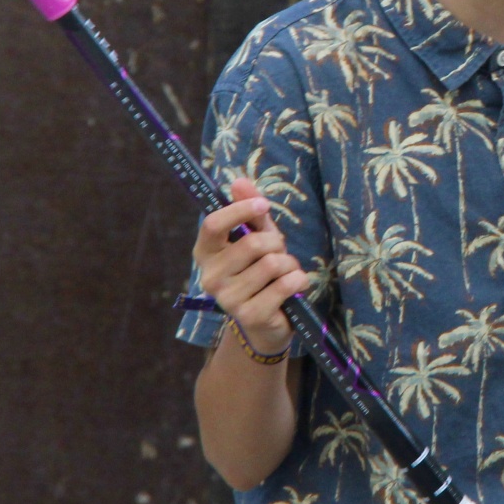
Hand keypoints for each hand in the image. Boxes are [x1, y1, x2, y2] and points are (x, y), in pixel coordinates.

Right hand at [193, 177, 307, 361]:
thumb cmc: (260, 271)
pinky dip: (298, 280)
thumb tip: (239, 181)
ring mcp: (227, 299)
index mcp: (205, 253)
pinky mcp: (249, 316)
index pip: (212, 224)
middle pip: (252, 243)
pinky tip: (294, 286)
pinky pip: (285, 284)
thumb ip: (249, 209)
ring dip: (289, 264)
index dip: (240, 210)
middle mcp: (210, 277)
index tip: (264, 205)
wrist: (266, 322)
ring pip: (272, 263)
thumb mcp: (257, 236)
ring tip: (285, 272)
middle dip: (277, 243)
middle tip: (279, 252)